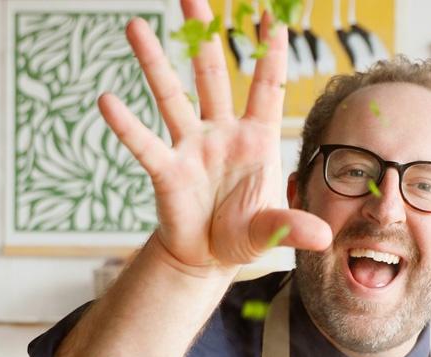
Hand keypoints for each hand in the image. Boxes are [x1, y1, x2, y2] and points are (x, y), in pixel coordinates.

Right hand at [98, 0, 332, 277]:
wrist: (207, 258)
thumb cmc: (243, 235)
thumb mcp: (271, 231)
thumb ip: (291, 227)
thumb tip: (322, 236)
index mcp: (257, 139)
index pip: (267, 88)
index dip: (271, 54)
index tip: (273, 17)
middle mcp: (222, 132)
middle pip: (212, 74)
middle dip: (203, 36)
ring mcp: (191, 146)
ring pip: (171, 95)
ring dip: (154, 61)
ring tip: (135, 25)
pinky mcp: (166, 170)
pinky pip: (145, 143)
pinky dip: (127, 125)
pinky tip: (108, 101)